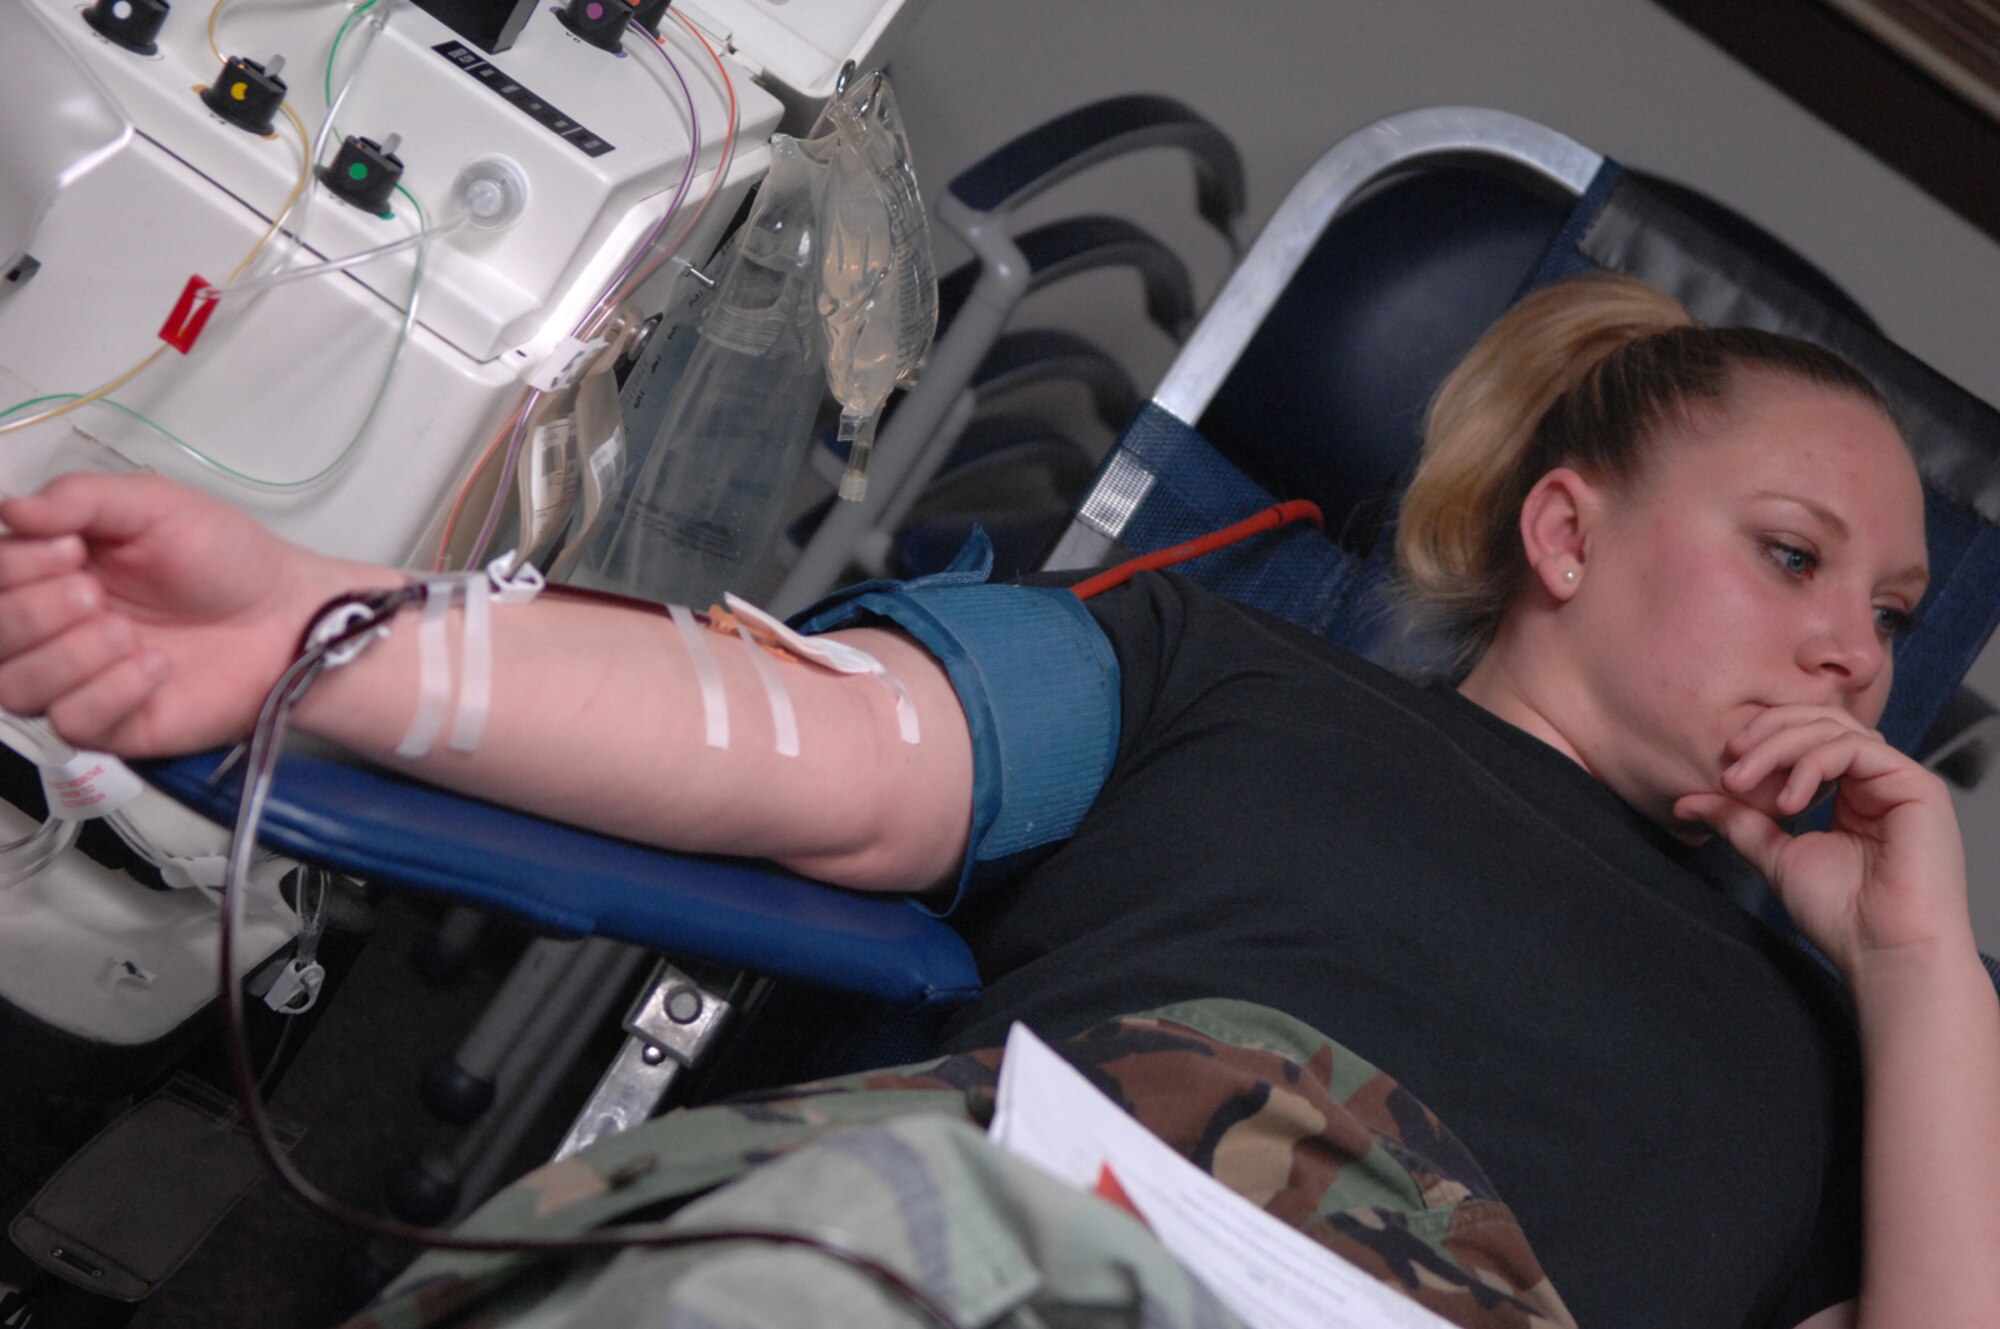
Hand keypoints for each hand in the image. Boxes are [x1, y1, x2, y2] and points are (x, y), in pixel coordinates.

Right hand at [0, 472, 389, 755]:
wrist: (286, 615)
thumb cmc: (225, 558)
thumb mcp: (155, 506)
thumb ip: (80, 499)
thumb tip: (11, 508)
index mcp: (50, 571)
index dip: (14, 566)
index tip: (70, 549)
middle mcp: (54, 627)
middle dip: (35, 611)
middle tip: (95, 593)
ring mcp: (80, 679)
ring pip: (14, 687)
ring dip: (68, 655)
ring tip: (126, 632)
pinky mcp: (115, 724)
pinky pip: (73, 723)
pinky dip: (110, 691)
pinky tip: (155, 667)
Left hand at [1673, 704, 1970, 979]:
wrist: (1883, 951)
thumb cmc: (1840, 914)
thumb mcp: (1775, 854)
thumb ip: (1739, 821)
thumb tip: (1686, 802)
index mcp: (1850, 792)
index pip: (1807, 737)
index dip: (1763, 739)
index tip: (1724, 769)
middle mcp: (1877, 780)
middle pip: (1820, 721)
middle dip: (1767, 735)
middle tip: (1730, 767)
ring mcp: (1899, 780)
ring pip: (1834, 728)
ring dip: (1779, 748)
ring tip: (1745, 785)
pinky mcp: (1917, 786)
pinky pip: (1856, 748)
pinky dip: (1812, 764)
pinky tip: (1789, 801)